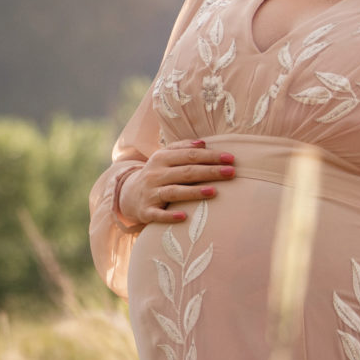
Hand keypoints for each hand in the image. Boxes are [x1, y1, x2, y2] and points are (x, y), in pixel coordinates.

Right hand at [115, 140, 236, 226]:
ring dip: (194, 192)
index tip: (231, 158)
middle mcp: (155, 174)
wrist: (129, 196)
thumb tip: (203, 143)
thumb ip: (182, 148)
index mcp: (161, 158)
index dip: (210, 156)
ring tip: (213, 192)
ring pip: (174, 191)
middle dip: (210, 171)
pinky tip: (184, 216)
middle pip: (186, 172)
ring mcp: (150, 193)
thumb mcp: (164, 158)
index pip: (189, 155)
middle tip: (231, 172)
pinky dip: (170, 216)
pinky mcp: (146, 211)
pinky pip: (158, 214)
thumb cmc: (156, 175)